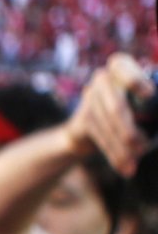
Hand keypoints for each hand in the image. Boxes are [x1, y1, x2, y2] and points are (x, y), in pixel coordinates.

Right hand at [66, 54, 152, 178]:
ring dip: (123, 149)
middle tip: (144, 149)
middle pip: (116, 107)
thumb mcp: (144, 102)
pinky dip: (114, 155)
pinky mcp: (83, 118)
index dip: (133, 80)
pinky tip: (124, 168)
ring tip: (135, 163)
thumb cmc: (132, 111)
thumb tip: (156, 119)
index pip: (121, 66)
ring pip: (108, 127)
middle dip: (129, 132)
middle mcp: (102, 79)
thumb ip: (153, 106)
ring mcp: (89, 98)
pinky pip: (100, 138)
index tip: (148, 94)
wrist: (89, 129)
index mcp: (121, 67)